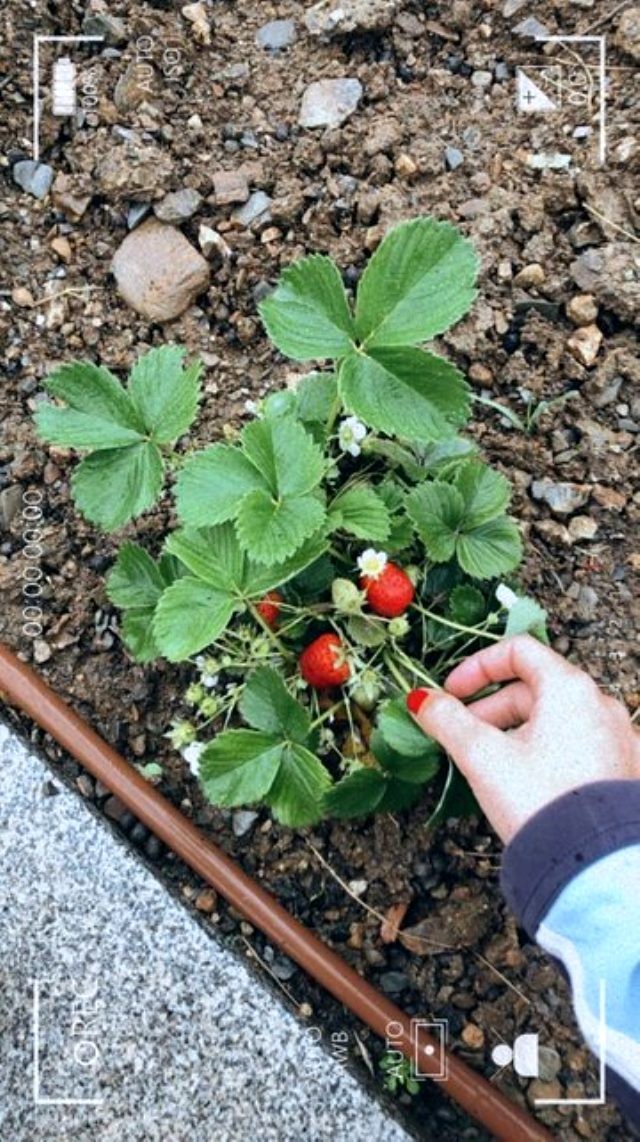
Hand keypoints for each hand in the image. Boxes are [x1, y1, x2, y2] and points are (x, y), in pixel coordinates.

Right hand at [407, 635, 639, 843]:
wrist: (592, 866)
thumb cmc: (540, 802)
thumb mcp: (482, 756)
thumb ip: (447, 720)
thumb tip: (421, 699)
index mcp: (570, 689)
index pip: (519, 650)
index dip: (477, 667)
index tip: (452, 694)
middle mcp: (600, 706)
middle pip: (535, 688)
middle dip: (490, 707)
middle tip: (461, 735)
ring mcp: (617, 739)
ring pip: (556, 719)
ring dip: (516, 731)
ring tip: (489, 764)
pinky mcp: (621, 772)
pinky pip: (577, 746)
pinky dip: (545, 751)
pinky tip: (526, 781)